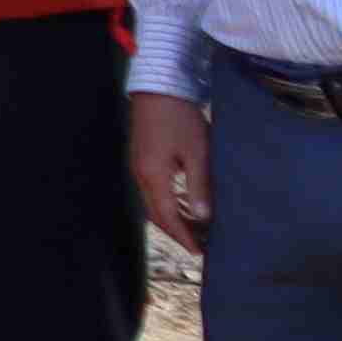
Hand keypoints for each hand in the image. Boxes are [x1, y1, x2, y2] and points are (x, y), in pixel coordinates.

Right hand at [128, 90, 210, 251]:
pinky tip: (183, 204)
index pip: (168, 217)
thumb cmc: (180, 118)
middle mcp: (141, 175)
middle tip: (198, 245)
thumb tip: (203, 217)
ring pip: (153, 203)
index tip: (200, 252)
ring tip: (194, 229)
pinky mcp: (142, 158)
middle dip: (177, 232)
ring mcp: (139, 166)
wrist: (159, 88)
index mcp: (154, 176)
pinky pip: (153, 190)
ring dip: (172, 218)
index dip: (184, 236)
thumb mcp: (197, 153)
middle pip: (156, 214)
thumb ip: (198, 186)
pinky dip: (167, 204)